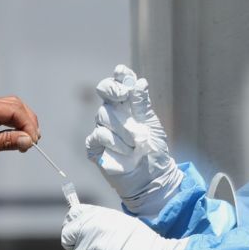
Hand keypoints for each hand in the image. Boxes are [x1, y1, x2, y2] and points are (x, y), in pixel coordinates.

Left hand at [0, 95, 39, 182]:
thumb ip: (6, 141)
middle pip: (16, 106)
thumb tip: (28, 140)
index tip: (33, 142)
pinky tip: (17, 136)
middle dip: (28, 122)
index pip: (15, 110)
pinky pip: (2, 114)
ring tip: (27, 140)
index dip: (28, 125)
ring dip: (22, 122)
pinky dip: (13, 124)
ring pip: (11, 108)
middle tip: (33, 141)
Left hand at [61, 203, 187, 249]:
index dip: (72, 225)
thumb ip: (99, 223)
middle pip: (67, 237)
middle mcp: (91, 230)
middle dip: (75, 245)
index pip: (72, 216)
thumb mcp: (121, 223)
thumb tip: (84, 226)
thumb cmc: (143, 244)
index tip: (76, 233)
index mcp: (98, 216)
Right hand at [86, 65, 182, 215]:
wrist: (151, 177)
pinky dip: (113, 143)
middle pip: (104, 94)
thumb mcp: (152, 125)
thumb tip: (139, 82)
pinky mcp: (94, 147)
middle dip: (114, 93)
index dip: (118, 77)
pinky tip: (125, 151)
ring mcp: (102, 129)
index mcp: (126, 105)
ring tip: (136, 143)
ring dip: (122, 128)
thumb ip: (142, 105)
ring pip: (102, 115)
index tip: (122, 72)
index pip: (117, 84)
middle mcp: (112, 114)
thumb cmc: (153, 150)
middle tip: (124, 96)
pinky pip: (98, 136)